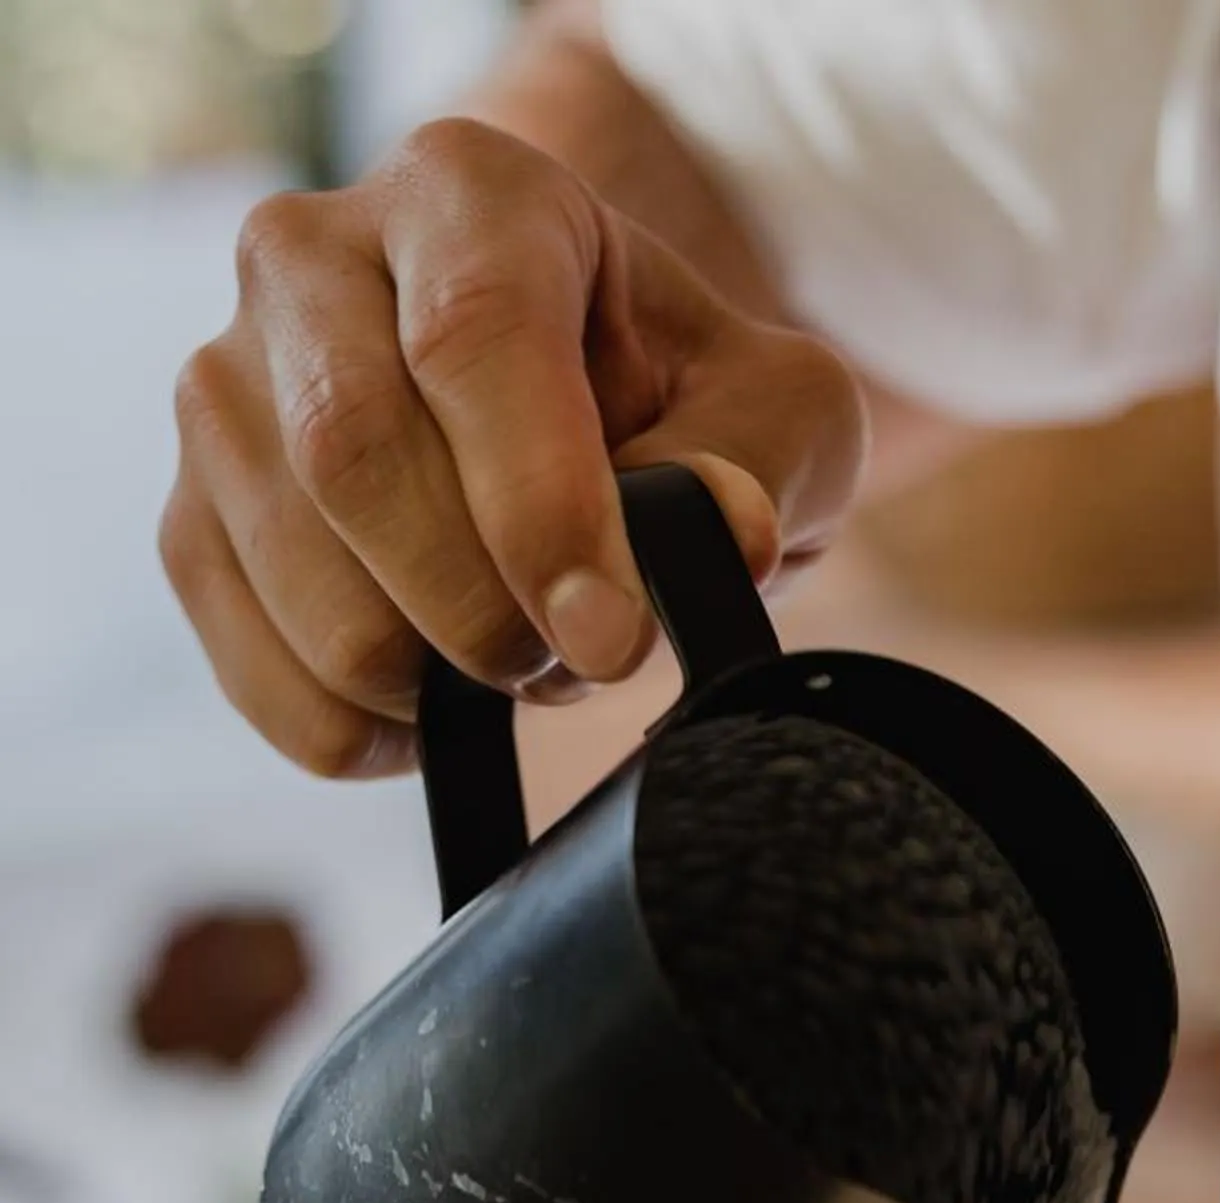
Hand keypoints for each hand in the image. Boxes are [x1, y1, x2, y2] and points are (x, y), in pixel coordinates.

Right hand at [162, 120, 864, 777]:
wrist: (579, 426)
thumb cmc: (674, 406)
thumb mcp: (769, 410)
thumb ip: (758, 461)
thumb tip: (724, 534)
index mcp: (463, 194)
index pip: (471, 339)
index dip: (542, 511)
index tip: (612, 637)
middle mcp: (309, 259)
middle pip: (353, 458)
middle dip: (482, 611)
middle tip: (574, 663)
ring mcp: (227, 392)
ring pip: (305, 588)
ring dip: (435, 680)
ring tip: (517, 664)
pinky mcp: (193, 521)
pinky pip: (264, 675)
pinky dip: (370, 733)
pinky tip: (438, 702)